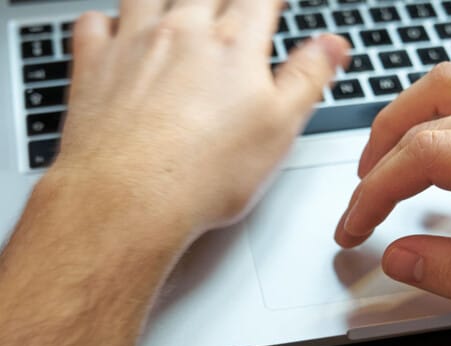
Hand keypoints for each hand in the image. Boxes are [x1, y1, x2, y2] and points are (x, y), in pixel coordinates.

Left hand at [54, 0, 347, 237]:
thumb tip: (332, 46)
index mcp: (233, 46)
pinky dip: (107, 21)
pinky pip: (95, 23)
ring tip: (178, 11)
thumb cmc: (206, 174)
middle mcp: (181, 32)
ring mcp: (133, 45)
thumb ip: (308, 80)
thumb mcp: (279, 130)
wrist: (133, 197)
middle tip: (230, 9)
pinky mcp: (94, 68)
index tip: (274, 3)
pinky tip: (117, 32)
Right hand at [334, 63, 450, 324]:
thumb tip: (400, 258)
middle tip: (359, 207)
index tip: (355, 225)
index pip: (427, 154)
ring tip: (377, 169)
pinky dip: (432, 119)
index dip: (375, 192)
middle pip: (428, 114)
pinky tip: (425, 152)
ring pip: (447, 87)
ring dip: (400, 125)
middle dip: (377, 162)